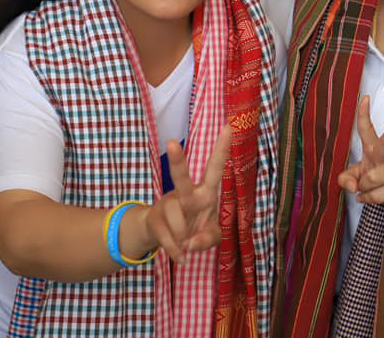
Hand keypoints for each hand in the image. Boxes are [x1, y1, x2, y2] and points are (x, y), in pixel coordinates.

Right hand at [142, 127, 231, 262]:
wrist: (165, 237)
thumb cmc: (195, 228)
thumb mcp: (211, 235)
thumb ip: (208, 239)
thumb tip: (190, 243)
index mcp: (205, 192)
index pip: (215, 169)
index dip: (221, 150)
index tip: (228, 127)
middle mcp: (186, 193)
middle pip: (181, 177)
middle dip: (177, 161)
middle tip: (172, 143)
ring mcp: (167, 203)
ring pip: (177, 220)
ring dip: (184, 237)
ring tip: (187, 241)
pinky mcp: (154, 217)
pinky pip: (166, 237)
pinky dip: (175, 250)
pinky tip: (181, 256)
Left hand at [337, 96, 383, 204]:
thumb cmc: (380, 173)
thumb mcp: (358, 173)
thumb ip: (345, 178)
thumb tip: (352, 188)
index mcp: (374, 146)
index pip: (367, 128)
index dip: (363, 113)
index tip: (365, 98)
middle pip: (383, 146)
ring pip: (369, 180)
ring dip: (363, 188)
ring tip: (368, 186)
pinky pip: (374, 196)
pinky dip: (367, 199)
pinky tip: (371, 195)